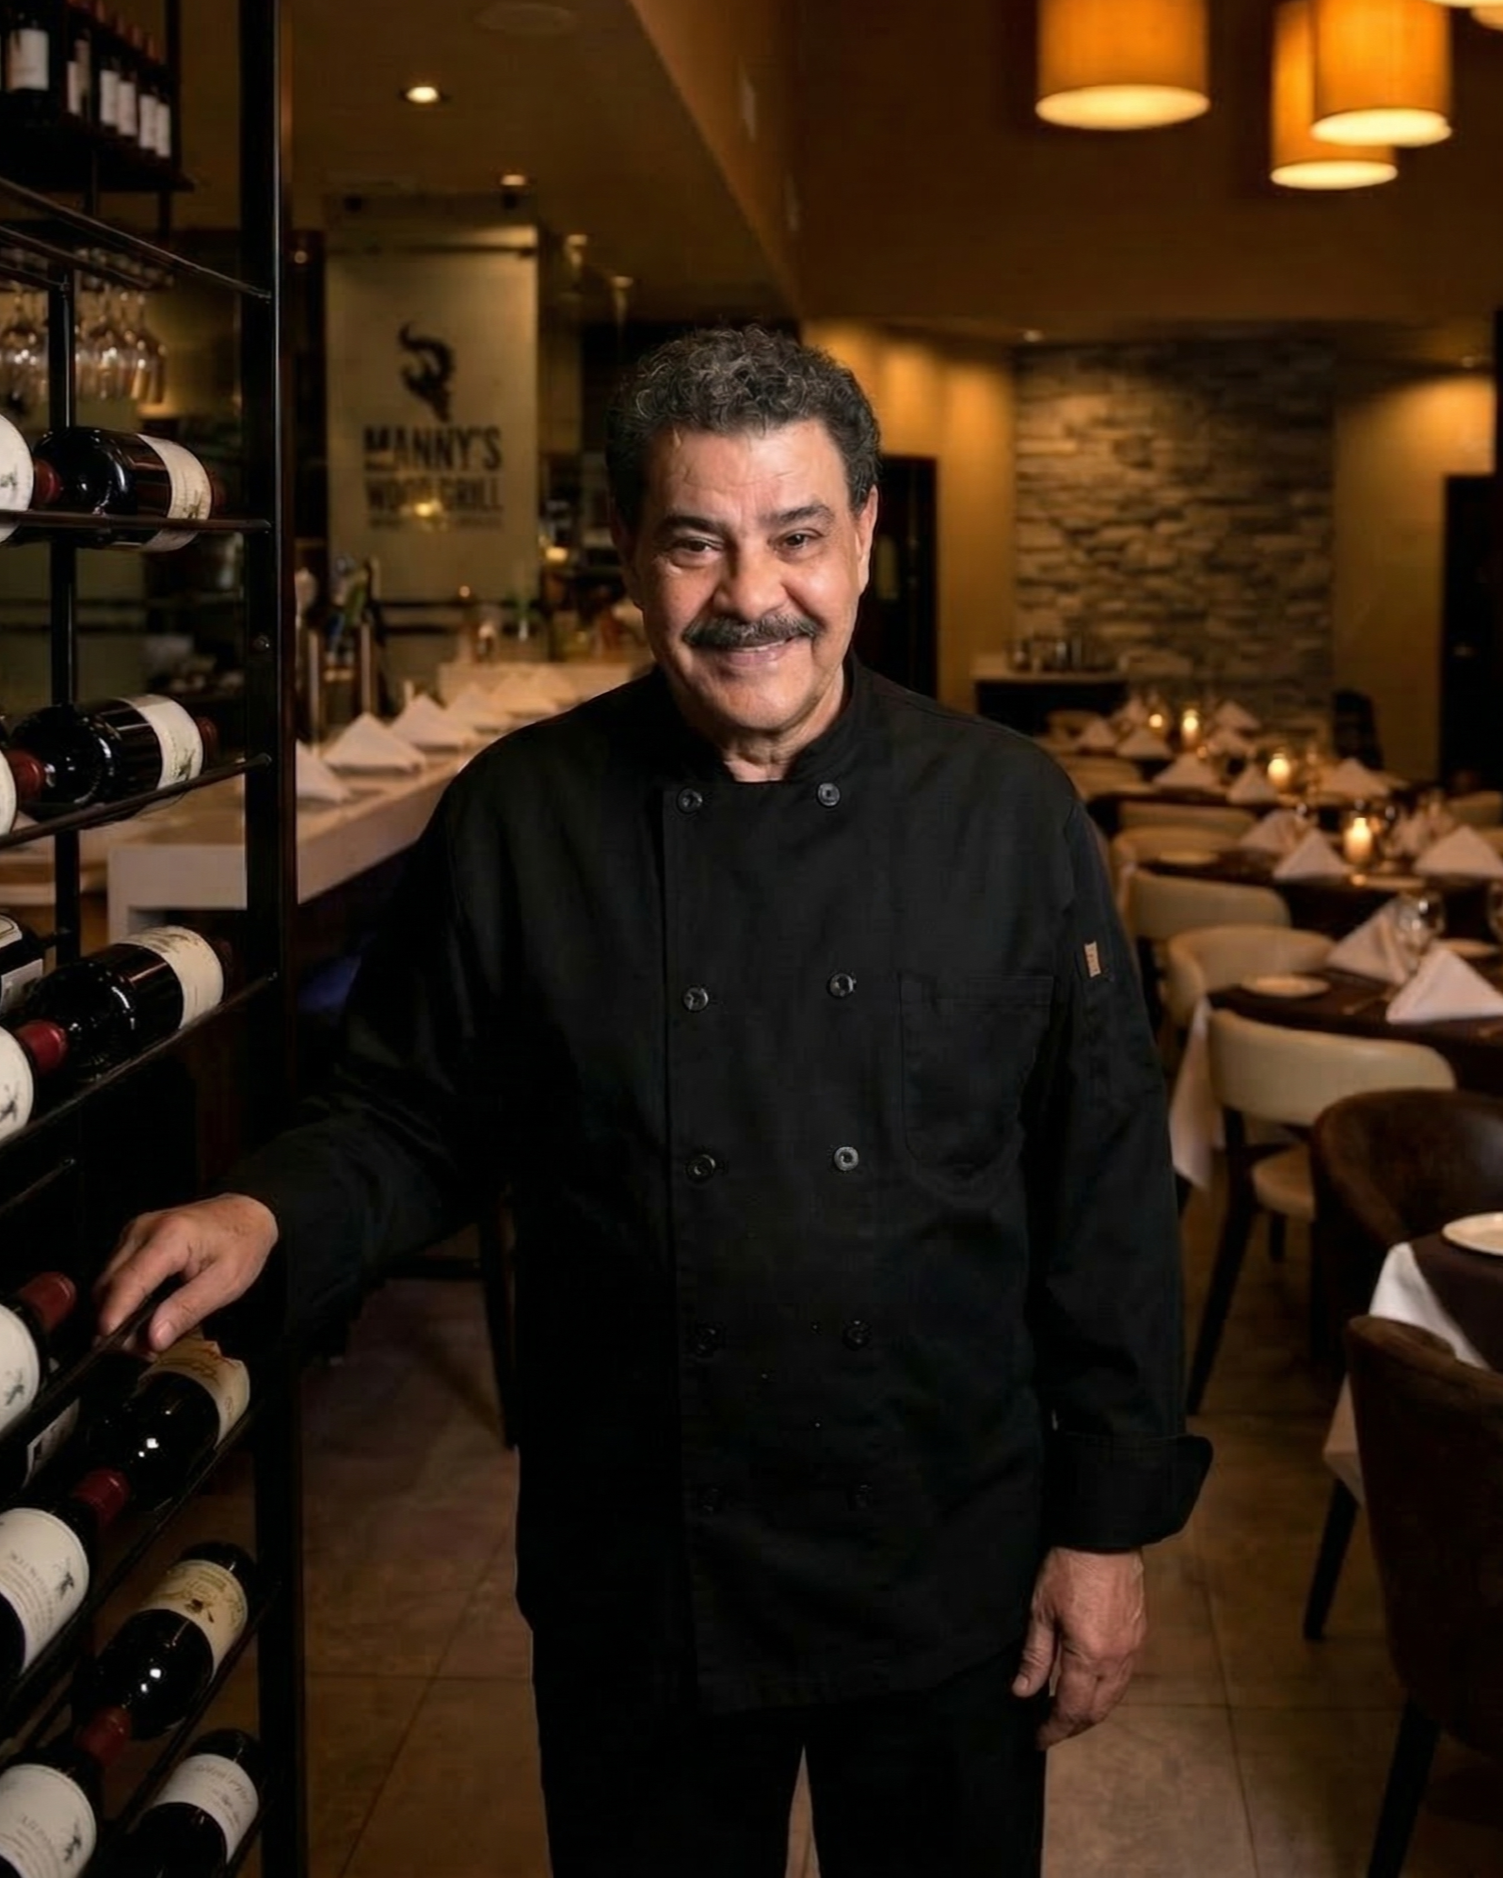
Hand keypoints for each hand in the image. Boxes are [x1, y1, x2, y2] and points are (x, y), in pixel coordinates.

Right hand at [94, 1193, 279, 1354]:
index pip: (129, 1281)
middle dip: (116, 1320)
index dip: (114, 1313)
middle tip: (142, 1349)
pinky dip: (124, 1298)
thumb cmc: (241, 1243)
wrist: (246, 1212)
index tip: (106, 1341)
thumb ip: (187, 1310)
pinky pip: (116, 1274)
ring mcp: (134, 1232)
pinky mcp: (132, 1238)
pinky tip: (145, 1313)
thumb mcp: (225, 1283)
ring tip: (147, 1336)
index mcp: (169, 1237)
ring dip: (118, 1311)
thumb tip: (153, 1338)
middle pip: (109, 1284)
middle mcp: (143, 1230)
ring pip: (107, 1280)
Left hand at [1012, 1546, 1145, 1747]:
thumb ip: (1035, 1657)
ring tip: (1067, 1712)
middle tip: (1050, 1730)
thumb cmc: (1069, 1568)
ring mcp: (1132, 1648)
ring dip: (1091, 1711)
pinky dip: (1105, 1691)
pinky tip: (1090, 1685)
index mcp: (1090, 1657)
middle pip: (1097, 1711)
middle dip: (1073, 1726)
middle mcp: (1116, 1660)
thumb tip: (1023, 1693)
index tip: (1038, 1739)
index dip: (1053, 1729)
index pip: (1071, 1709)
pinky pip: (1123, 1677)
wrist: (1105, 1536)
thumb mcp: (1041, 1611)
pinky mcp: (1138, 1635)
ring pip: (1114, 1697)